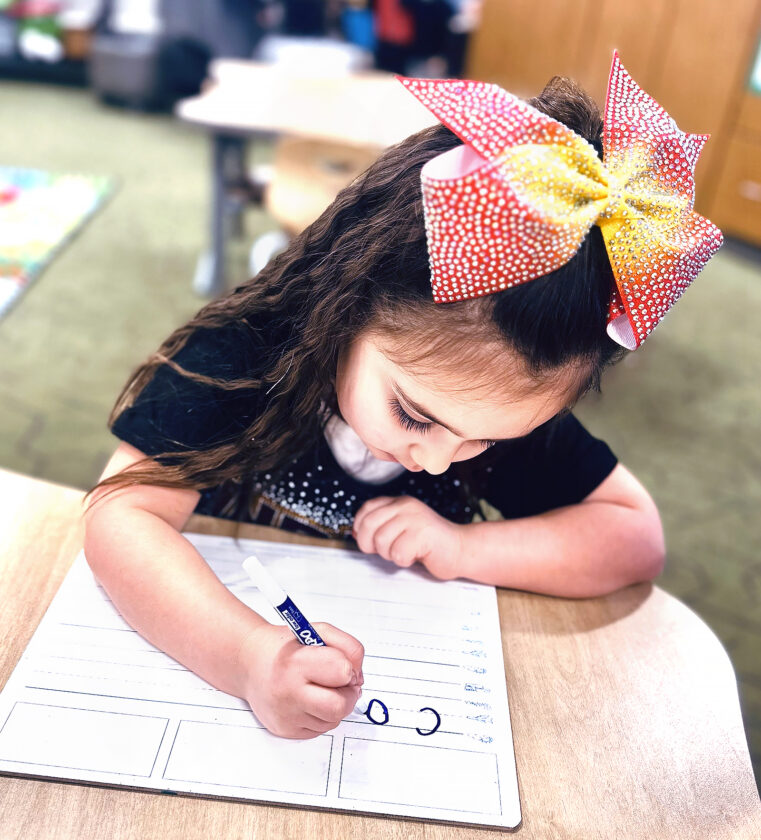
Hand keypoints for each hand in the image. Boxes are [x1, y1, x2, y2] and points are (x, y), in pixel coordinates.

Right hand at [239, 622, 363, 738]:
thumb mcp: (318, 631)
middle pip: (340, 706)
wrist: (251, 663)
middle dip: (348, 694)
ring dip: (335, 705)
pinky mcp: (286, 730)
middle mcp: (288, 692)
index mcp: (295, 663)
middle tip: (341, 682)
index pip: (341, 671)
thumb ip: (347, 647)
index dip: (349, 667)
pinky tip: (310, 699)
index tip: (343, 664)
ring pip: (333, 720)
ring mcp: (286, 715)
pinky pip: (320, 729)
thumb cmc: (286, 647)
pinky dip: (322, 715)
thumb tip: (359, 676)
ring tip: (321, 688)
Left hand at [352, 496, 464, 579]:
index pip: (367, 509)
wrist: (461, 549)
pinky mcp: (423, 534)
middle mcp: (406, 506)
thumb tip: (354, 533)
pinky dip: (404, 561)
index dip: (360, 528)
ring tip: (405, 552)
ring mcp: (415, 518)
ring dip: (390, 554)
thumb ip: (381, 527)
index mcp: (399, 502)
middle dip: (370, 544)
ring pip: (382, 540)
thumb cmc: (429, 544)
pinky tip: (416, 555)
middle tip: (386, 552)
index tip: (370, 541)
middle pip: (369, 524)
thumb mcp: (402, 529)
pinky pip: (398, 553)